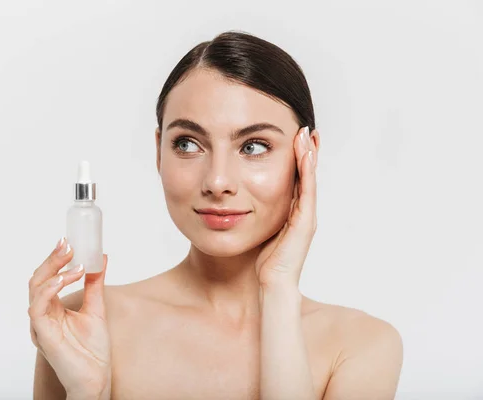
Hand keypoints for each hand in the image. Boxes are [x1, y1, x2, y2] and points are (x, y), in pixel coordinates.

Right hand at [28, 238, 110, 398]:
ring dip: (54, 270)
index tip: (68, 241)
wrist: (95, 379)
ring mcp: (40, 323)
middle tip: (68, 243)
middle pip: (39, 277)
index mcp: (53, 307)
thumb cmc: (92, 351)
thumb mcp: (96, 309)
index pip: (48, 276)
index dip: (55, 258)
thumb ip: (94, 285)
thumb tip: (100, 259)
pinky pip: (38, 306)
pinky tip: (66, 278)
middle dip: (53, 258)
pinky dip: (50, 288)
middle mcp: (43, 313)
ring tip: (74, 260)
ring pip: (35, 287)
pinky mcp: (42, 333)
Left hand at [255, 126, 317, 288]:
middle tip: (305, 128)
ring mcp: (307, 217)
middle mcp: (304, 212)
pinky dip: (308, 173)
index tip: (296, 137)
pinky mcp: (305, 224)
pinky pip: (308, 192)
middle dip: (307, 151)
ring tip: (307, 134)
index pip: (298, 179)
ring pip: (310, 180)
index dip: (299, 159)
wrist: (272, 285)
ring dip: (309, 156)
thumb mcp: (261, 229)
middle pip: (308, 175)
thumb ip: (259, 214)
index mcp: (294, 213)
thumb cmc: (265, 261)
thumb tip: (242, 199)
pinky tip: (306, 156)